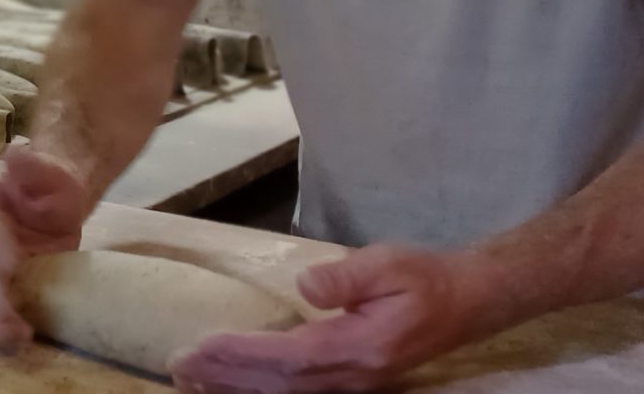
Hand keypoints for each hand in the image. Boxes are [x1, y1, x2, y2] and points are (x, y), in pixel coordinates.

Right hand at [0, 141, 92, 351]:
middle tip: (7, 322)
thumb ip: (32, 165)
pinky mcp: (4, 292)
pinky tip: (17, 344)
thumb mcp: (49, 170)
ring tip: (13, 339)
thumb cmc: (50, 184)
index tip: (10, 263)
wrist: (56, 203)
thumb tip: (16, 152)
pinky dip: (3, 332)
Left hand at [171, 244, 517, 392]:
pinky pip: (294, 392)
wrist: (465, 302)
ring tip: (190, 379)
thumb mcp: (389, 263)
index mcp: (359, 348)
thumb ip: (348, 276)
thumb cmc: (424, 278)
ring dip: (234, 388)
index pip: (289, 357)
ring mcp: (351, 385)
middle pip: (278, 385)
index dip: (241, 355)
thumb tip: (307, 285)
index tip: (200, 347)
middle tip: (178, 366)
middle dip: (225, 376)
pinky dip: (257, 389)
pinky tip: (230, 384)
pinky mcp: (347, 381)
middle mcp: (352, 376)